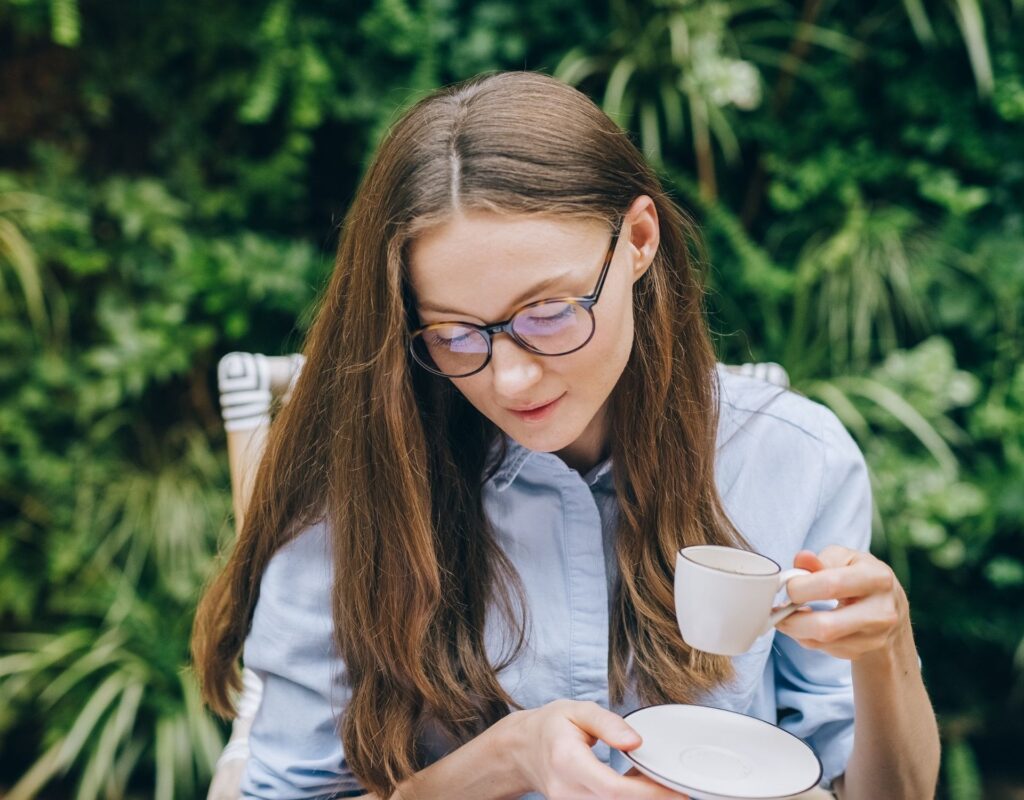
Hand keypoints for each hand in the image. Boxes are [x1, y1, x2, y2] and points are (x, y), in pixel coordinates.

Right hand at [501, 699, 687, 798]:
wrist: (521, 750)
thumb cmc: (550, 727)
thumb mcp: (576, 710)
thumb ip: (607, 723)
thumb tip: (636, 742)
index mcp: (567, 762)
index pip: (613, 789)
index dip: (648, 793)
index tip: (676, 790)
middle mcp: (567, 791)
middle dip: (652, 799)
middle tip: (678, 787)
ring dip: (640, 799)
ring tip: (654, 780)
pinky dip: (628, 799)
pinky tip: (638, 785)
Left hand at [776, 546, 907, 660]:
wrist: (889, 607)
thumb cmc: (861, 576)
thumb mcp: (846, 559)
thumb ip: (821, 560)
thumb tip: (801, 559)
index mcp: (877, 578)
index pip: (831, 586)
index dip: (800, 587)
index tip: (787, 585)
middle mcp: (881, 611)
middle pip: (826, 627)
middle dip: (792, 619)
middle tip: (778, 609)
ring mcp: (874, 637)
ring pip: (822, 642)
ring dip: (795, 629)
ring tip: (789, 614)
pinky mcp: (863, 652)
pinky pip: (824, 649)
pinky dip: (806, 637)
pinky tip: (805, 624)